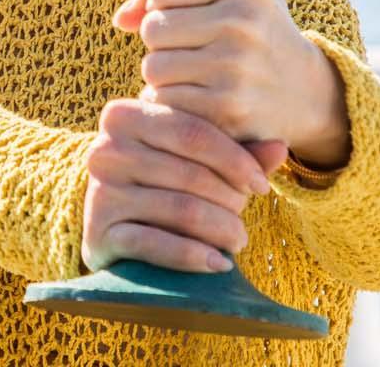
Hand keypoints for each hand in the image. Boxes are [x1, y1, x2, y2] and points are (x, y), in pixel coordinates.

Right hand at [80, 98, 288, 274]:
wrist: (117, 227)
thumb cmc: (165, 184)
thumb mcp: (198, 162)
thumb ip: (239, 154)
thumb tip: (281, 147)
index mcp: (125, 115)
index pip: (193, 131)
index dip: (235, 160)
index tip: (263, 186)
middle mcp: (104, 149)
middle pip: (189, 173)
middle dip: (229, 200)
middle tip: (244, 218)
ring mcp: (98, 192)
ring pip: (179, 208)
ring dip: (220, 229)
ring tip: (238, 240)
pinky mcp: (98, 233)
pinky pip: (155, 243)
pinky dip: (193, 256)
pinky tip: (219, 264)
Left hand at [114, 0, 350, 169]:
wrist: (301, 90)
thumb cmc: (246, 31)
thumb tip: (121, 20)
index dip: (165, 2)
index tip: (190, 12)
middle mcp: (244, 21)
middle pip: (153, 28)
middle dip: (164, 40)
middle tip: (196, 47)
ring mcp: (237, 68)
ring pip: (153, 67)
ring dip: (166, 74)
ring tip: (199, 73)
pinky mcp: (227, 111)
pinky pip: (164, 102)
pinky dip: (174, 103)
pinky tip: (201, 98)